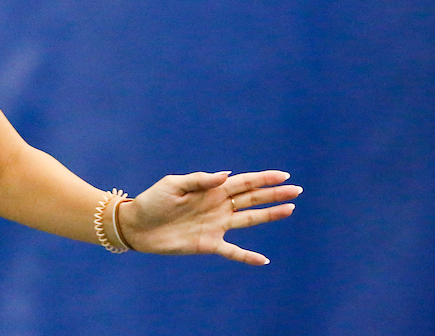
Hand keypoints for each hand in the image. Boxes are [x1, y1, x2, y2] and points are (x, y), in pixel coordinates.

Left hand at [117, 170, 300, 264]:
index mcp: (211, 189)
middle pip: (252, 199)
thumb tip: (226, 175)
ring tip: (290, 209)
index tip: (283, 176)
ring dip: (270, 215)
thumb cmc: (152, 201)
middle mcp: (218, 206)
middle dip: (274, 194)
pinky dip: (248, 257)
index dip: (263, 179)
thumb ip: (200, 180)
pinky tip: (264, 260)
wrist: (137, 226)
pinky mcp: (209, 244)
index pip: (243, 182)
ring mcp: (216, 225)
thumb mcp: (173, 185)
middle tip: (297, 190)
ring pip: (249, 219)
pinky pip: (233, 251)